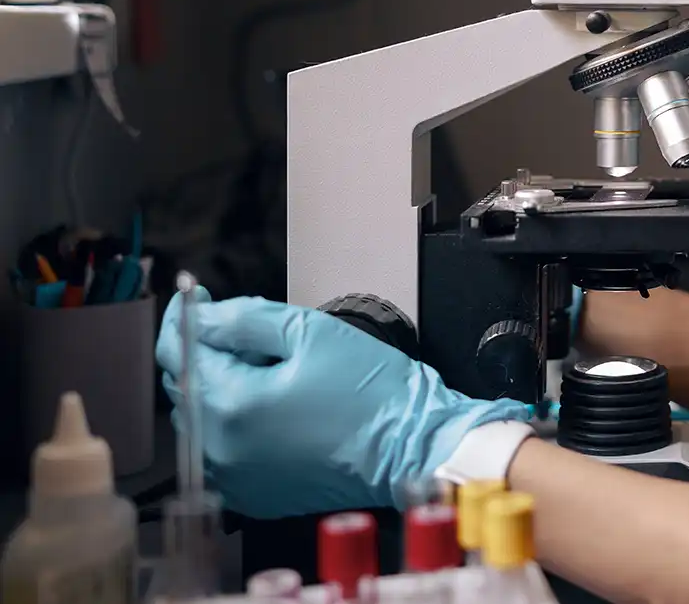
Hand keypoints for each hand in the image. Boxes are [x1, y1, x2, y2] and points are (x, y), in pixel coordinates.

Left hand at [156, 288, 530, 518]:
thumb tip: (199, 314)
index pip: (176, 351)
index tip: (195, 297)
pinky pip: (224, 449)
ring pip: (203, 417)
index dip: (184, 316)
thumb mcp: (308, 332)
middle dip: (210, 351)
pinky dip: (236, 423)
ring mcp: (234, 478)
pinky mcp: (252, 493)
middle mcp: (219, 449)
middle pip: (186, 384)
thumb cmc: (371, 394)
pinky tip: (277, 406)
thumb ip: (243, 318)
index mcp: (229, 406)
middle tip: (256, 334)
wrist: (409, 446)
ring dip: (222, 387)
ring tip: (274, 370)